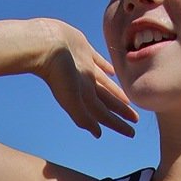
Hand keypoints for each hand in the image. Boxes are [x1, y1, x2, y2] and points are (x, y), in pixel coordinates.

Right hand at [36, 20, 137, 138]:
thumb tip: (98, 134)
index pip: (105, 115)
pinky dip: (107, 68)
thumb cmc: (58, 74)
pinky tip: (113, 72)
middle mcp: (85, 84)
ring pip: (105, 84)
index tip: (132, 133)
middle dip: (121, 111)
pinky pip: (99, 62)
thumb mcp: (72, 100)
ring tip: (127, 100)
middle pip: (108, 101)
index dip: (118, 124)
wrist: (46, 45)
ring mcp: (85, 67)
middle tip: (135, 119)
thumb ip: (84, 118)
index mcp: (84, 97)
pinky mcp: (83, 50)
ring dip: (116, 92)